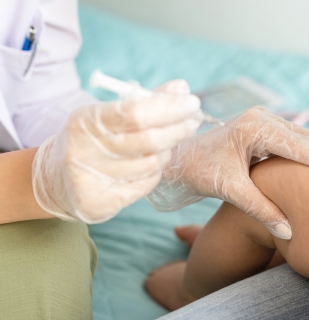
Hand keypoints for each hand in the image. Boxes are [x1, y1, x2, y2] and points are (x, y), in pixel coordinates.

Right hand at [32, 81, 200, 222]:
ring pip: (151, 164)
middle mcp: (84, 150)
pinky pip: (145, 184)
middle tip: (193, 121)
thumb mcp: (108, 115)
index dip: (169, 107)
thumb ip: (145, 101)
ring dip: (167, 152)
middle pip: (148, 140)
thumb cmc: (92, 140)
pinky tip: (151, 164)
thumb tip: (181, 89)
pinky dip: (155, 172)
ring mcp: (90, 179)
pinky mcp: (99, 203)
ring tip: (167, 144)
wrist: (57, 178)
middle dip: (178, 129)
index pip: (135, 112)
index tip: (191, 103)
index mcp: (85, 121)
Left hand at [147, 106, 308, 239]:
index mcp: (254, 128)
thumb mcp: (228, 189)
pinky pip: (293, 140)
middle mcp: (261, 120)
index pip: (299, 145)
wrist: (181, 157)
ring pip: (302, 138)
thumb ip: (259, 208)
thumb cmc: (200, 169)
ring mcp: (262, 122)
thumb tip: (288, 232)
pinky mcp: (262, 129)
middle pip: (306, 138)